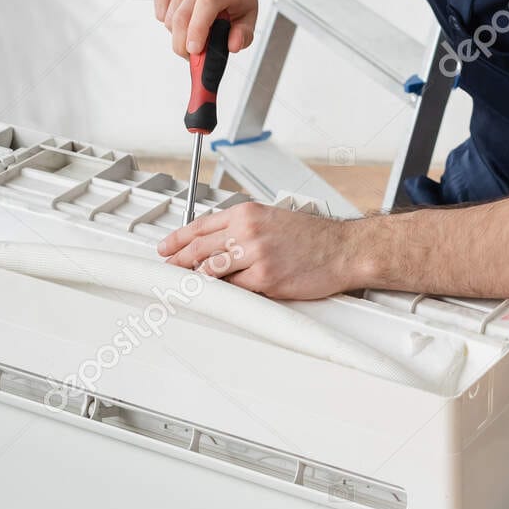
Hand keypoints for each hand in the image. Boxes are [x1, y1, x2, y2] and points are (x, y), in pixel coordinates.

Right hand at [153, 0, 258, 58]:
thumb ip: (244, 34)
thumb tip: (233, 45)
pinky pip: (159, 10)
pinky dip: (167, 21)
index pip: (207, 4)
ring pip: (169, 18)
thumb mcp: (249, 13)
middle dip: (183, 45)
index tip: (194, 49)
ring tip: (193, 29)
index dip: (198, 29)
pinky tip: (183, 15)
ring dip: (178, 33)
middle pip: (182, 16)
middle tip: (192, 55)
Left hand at [157, 202, 367, 299]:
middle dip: (178, 262)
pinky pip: (234, 290)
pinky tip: (221, 295)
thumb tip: (217, 244)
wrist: (343, 250)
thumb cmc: (314, 237)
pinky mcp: (265, 280)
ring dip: (198, 280)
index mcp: (247, 213)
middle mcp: (247, 232)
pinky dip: (226, 293)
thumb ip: (243, 228)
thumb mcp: (273, 218)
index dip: (177, 239)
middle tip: (168, 269)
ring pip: (211, 271)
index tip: (166, 248)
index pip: (200, 225)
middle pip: (198, 249)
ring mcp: (255, 256)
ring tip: (190, 286)